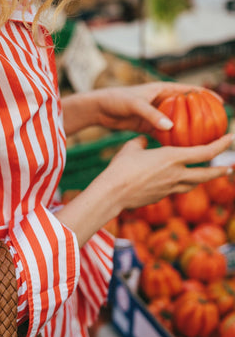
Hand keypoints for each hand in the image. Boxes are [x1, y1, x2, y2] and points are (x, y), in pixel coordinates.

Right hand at [55, 132, 233, 246]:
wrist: (113, 193)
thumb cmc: (121, 167)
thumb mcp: (132, 147)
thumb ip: (142, 142)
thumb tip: (144, 139)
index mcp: (172, 158)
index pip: (205, 152)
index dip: (221, 145)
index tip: (231, 138)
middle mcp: (176, 174)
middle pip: (206, 174)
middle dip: (220, 171)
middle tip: (229, 168)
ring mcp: (169, 188)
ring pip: (193, 184)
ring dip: (202, 179)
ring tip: (206, 175)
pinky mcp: (160, 198)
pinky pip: (175, 190)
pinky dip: (180, 184)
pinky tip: (175, 182)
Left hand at [90, 82, 221, 133]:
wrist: (100, 109)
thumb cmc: (117, 100)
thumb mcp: (135, 105)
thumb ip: (151, 115)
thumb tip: (170, 126)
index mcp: (162, 90)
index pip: (190, 90)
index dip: (207, 95)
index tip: (221, 104)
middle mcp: (162, 101)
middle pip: (187, 108)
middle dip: (201, 115)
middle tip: (216, 126)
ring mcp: (156, 114)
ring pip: (177, 122)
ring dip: (188, 130)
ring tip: (203, 141)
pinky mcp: (149, 126)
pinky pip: (165, 133)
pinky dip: (173, 140)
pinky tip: (181, 150)